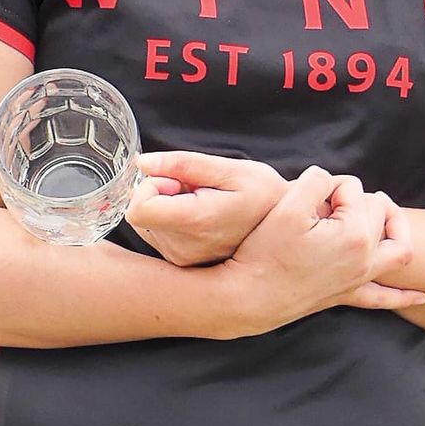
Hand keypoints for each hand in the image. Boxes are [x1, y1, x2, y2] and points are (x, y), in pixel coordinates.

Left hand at [125, 151, 286, 265]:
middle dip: (161, 193)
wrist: (286, 231)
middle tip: (195, 190)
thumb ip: (183, 164)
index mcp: (195, 222)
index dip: (150, 185)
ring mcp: (183, 259)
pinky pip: (158, 234)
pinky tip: (201, 215)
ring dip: (166, 207)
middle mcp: (184, 248)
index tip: (177, 180)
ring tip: (202, 202)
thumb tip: (143, 163)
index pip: (137, 209)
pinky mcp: (184, 262)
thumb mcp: (230, 169)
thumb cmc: (264, 194)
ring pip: (147, 224)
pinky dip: (172, 220)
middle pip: (140, 214)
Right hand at [224, 168, 424, 333]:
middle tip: (328, 202)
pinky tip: (419, 296)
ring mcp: (359, 279)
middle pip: (378, 213)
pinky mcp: (347, 295)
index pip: (353, 188)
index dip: (330, 185)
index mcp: (355, 233)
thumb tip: (331, 182)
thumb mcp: (288, 203)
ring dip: (396, 231)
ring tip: (386, 216)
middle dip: (357, 199)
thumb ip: (316, 179)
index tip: (309, 198)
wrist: (250, 296)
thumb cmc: (266, 250)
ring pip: (398, 252)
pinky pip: (384, 298)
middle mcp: (366, 258)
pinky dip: (403, 295)